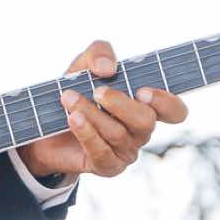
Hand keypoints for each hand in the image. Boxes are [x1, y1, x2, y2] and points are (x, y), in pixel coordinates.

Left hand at [16, 39, 187, 179]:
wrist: (44, 122)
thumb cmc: (76, 91)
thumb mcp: (84, 64)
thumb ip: (99, 53)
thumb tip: (108, 67)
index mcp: (145, 105)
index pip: (175, 110)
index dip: (166, 102)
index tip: (142, 91)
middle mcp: (141, 130)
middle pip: (146, 121)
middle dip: (120, 104)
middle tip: (97, 91)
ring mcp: (126, 150)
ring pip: (118, 134)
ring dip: (91, 113)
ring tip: (68, 97)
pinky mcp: (107, 165)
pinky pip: (101, 152)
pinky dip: (86, 133)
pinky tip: (73, 118)